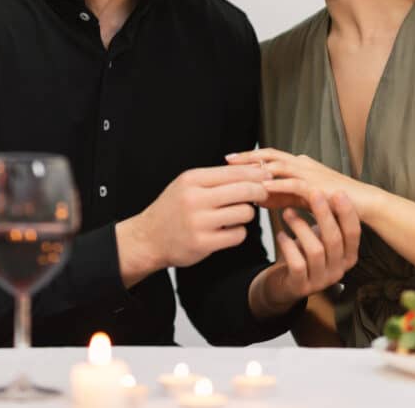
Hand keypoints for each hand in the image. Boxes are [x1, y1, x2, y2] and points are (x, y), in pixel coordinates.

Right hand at [116, 165, 269, 286]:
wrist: (148, 238)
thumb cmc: (172, 210)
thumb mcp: (188, 185)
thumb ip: (217, 178)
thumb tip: (254, 170)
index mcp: (192, 179)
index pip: (234, 171)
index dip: (256, 174)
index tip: (266, 176)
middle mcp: (194, 199)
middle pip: (244, 190)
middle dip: (260, 191)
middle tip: (264, 194)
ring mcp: (199, 222)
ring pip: (244, 213)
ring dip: (247, 214)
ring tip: (237, 214)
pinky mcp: (203, 244)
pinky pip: (238, 235)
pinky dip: (238, 232)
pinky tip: (228, 230)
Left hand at [226, 148, 376, 217]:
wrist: (361, 204)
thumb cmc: (331, 201)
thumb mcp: (299, 196)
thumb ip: (279, 194)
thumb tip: (256, 196)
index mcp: (298, 163)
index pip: (269, 155)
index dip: (249, 156)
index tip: (229, 159)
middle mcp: (302, 163)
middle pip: (270, 156)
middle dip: (248, 157)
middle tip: (227, 160)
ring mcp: (310, 173)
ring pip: (279, 166)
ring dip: (259, 169)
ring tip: (240, 172)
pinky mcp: (317, 186)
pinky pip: (294, 184)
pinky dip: (277, 185)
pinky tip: (263, 189)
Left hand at [248, 188, 360, 317]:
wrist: (284, 285)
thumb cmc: (304, 253)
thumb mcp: (319, 236)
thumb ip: (326, 219)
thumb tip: (326, 186)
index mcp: (348, 256)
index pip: (353, 234)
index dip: (347, 213)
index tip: (339, 191)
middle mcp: (338, 270)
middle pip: (335, 240)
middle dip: (324, 214)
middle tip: (314, 193)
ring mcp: (321, 281)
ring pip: (316, 251)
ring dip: (301, 227)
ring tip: (287, 212)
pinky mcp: (301, 287)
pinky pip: (297, 264)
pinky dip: (288, 246)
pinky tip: (280, 235)